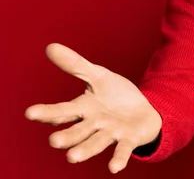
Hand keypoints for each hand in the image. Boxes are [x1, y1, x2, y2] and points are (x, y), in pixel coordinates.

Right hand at [25, 43, 161, 173]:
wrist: (144, 111)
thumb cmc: (116, 96)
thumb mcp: (99, 77)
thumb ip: (76, 65)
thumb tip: (50, 46)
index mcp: (85, 109)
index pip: (63, 110)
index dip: (47, 112)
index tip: (30, 113)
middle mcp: (95, 124)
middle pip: (78, 131)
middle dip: (67, 136)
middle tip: (55, 141)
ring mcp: (111, 133)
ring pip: (96, 142)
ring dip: (85, 150)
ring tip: (72, 157)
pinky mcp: (129, 139)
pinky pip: (123, 149)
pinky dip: (119, 158)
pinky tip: (115, 168)